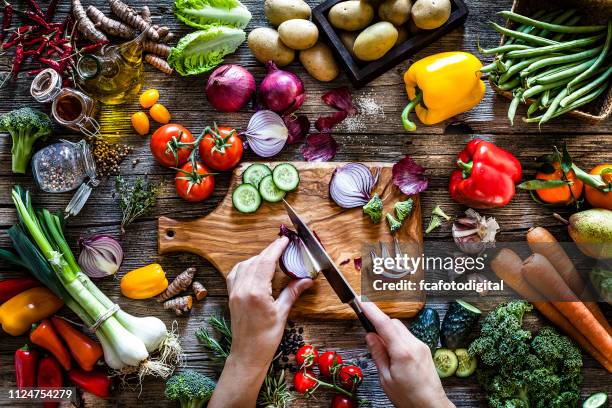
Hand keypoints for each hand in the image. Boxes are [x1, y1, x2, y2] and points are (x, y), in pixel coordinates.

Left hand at [209, 237, 312, 407]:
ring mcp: (234, 291)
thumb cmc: (266, 337)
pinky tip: (254, 267)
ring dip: (258, 257)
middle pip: (256, 260)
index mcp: (256, 292)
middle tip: (282, 246)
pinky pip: (235, 273)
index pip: (266, 261)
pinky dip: (245, 266)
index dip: (276, 247)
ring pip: (244, 265)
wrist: (248, 354)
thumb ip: (293, 292)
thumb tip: (307, 279)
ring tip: (271, 257)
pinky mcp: (231, 296)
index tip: (285, 239)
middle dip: (269, 251)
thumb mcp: (283, 313)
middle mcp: (242, 288)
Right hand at [361, 302, 453, 407]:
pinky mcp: (425, 349)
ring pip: (400, 329)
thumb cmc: (409, 398)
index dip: (371, 310)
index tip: (362, 301)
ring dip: (389, 333)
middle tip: (370, 337)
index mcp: (402, 352)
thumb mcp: (386, 379)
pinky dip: (398, 340)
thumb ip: (378, 354)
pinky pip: (407, 337)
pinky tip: (395, 356)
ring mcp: (421, 346)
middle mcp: (414, 344)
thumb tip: (370, 336)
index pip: (384, 323)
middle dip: (380, 325)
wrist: (431, 406)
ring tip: (385, 354)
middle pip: (393, 323)